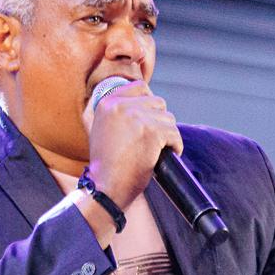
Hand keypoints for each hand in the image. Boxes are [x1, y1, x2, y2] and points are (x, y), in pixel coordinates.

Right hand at [83, 80, 181, 209]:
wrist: (106, 187)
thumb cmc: (105, 164)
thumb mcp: (99, 129)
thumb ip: (113, 111)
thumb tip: (137, 96)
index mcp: (107, 103)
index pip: (140, 87)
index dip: (150, 103)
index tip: (151, 119)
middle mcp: (121, 106)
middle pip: (158, 102)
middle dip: (160, 121)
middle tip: (154, 140)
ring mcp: (137, 117)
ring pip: (169, 119)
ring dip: (167, 135)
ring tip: (156, 150)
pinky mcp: (152, 132)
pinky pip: (175, 134)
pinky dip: (175, 147)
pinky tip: (164, 156)